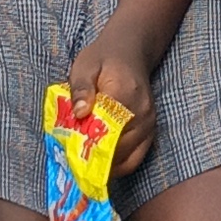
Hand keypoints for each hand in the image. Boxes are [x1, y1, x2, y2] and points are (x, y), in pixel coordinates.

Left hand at [63, 27, 156, 180]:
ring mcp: (149, 123)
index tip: (71, 155)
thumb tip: (80, 113)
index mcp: (124, 94)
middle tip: (73, 167)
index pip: (107, 128)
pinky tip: (101, 165)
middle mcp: (142, 112)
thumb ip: (81, 88)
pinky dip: (119, 166)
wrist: (130, 51)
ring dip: (106, 166)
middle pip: (119, 148)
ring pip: (128, 158)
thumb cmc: (104, 58)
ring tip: (85, 169)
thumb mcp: (84, 66)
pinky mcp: (150, 130)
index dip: (89, 145)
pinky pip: (136, 158)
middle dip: (95, 160)